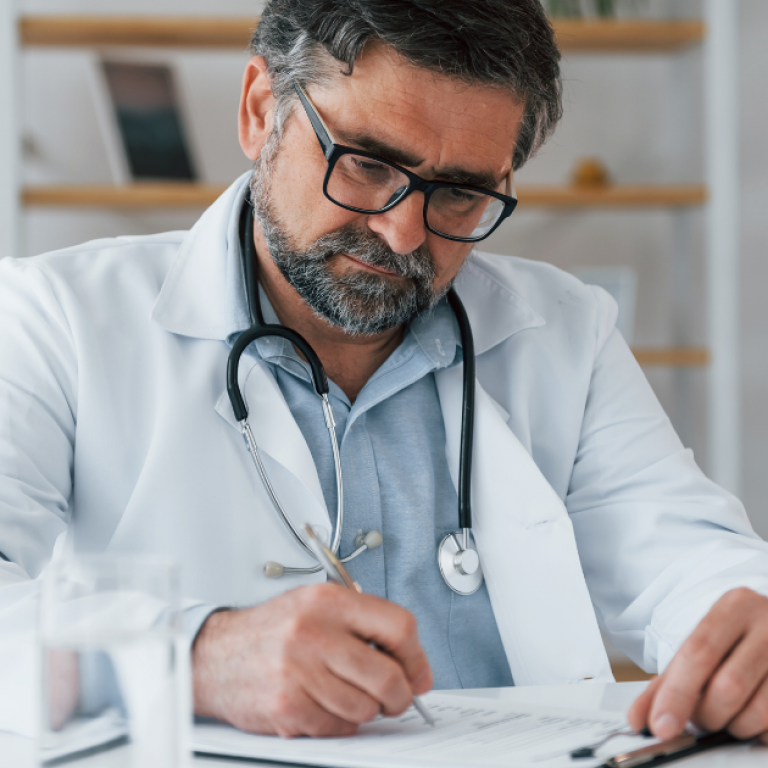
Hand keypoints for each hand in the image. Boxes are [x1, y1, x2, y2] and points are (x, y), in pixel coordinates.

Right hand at [191, 583, 432, 736]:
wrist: (215, 654)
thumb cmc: (271, 630)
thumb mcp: (316, 605)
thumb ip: (361, 623)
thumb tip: (411, 662)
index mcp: (328, 601)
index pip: (397, 626)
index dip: (417, 656)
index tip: (419, 672)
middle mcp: (314, 632)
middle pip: (387, 675)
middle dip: (400, 695)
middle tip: (396, 697)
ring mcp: (299, 671)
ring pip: (365, 707)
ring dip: (366, 710)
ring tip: (347, 695)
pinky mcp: (287, 706)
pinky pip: (338, 727)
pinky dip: (339, 723)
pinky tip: (323, 705)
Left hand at [628, 587, 767, 743]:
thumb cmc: (735, 639)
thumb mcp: (702, 644)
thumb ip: (667, 681)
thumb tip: (639, 719)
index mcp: (733, 607)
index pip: (698, 653)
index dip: (676, 693)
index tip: (660, 725)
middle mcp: (767, 625)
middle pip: (727, 686)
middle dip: (704, 714)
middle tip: (696, 719)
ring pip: (757, 713)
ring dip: (732, 727)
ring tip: (725, 715)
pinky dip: (757, 732)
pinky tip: (749, 717)